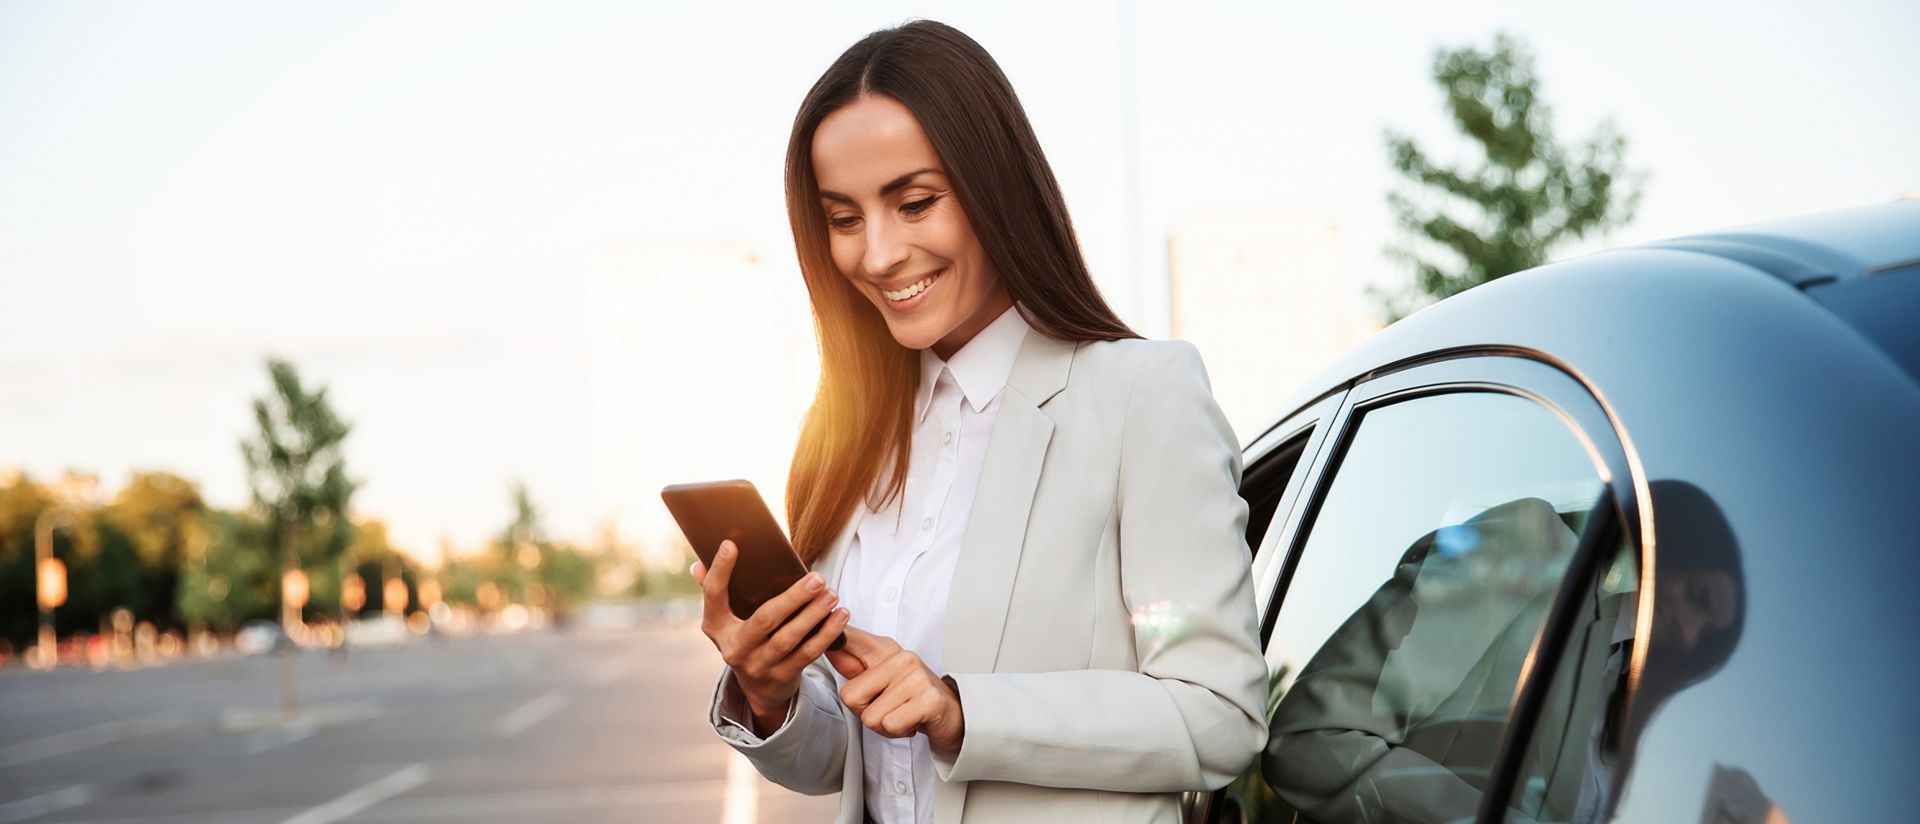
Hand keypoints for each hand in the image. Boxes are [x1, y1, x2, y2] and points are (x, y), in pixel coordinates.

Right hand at [693, 540, 850, 733]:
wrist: (758, 688)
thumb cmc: (746, 639)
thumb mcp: (726, 621)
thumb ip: (715, 591)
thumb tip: (698, 565)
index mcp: (716, 627)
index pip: (714, 596)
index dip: (720, 571)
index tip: (731, 545)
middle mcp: (734, 648)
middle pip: (764, 619)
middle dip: (793, 598)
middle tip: (818, 578)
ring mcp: (757, 666)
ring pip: (788, 638)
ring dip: (813, 615)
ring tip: (831, 594)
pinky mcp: (781, 677)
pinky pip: (807, 654)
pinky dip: (826, 634)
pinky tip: (840, 616)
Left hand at [827, 626, 965, 752]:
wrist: (953, 714)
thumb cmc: (912, 697)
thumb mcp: (881, 677)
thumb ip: (854, 665)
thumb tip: (828, 646)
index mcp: (884, 650)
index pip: (849, 639)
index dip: (832, 639)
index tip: (826, 632)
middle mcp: (901, 657)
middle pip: (851, 696)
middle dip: (865, 713)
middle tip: (888, 708)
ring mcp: (916, 677)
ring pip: (871, 717)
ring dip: (884, 726)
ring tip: (903, 714)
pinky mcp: (928, 699)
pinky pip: (891, 724)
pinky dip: (899, 731)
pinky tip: (912, 721)